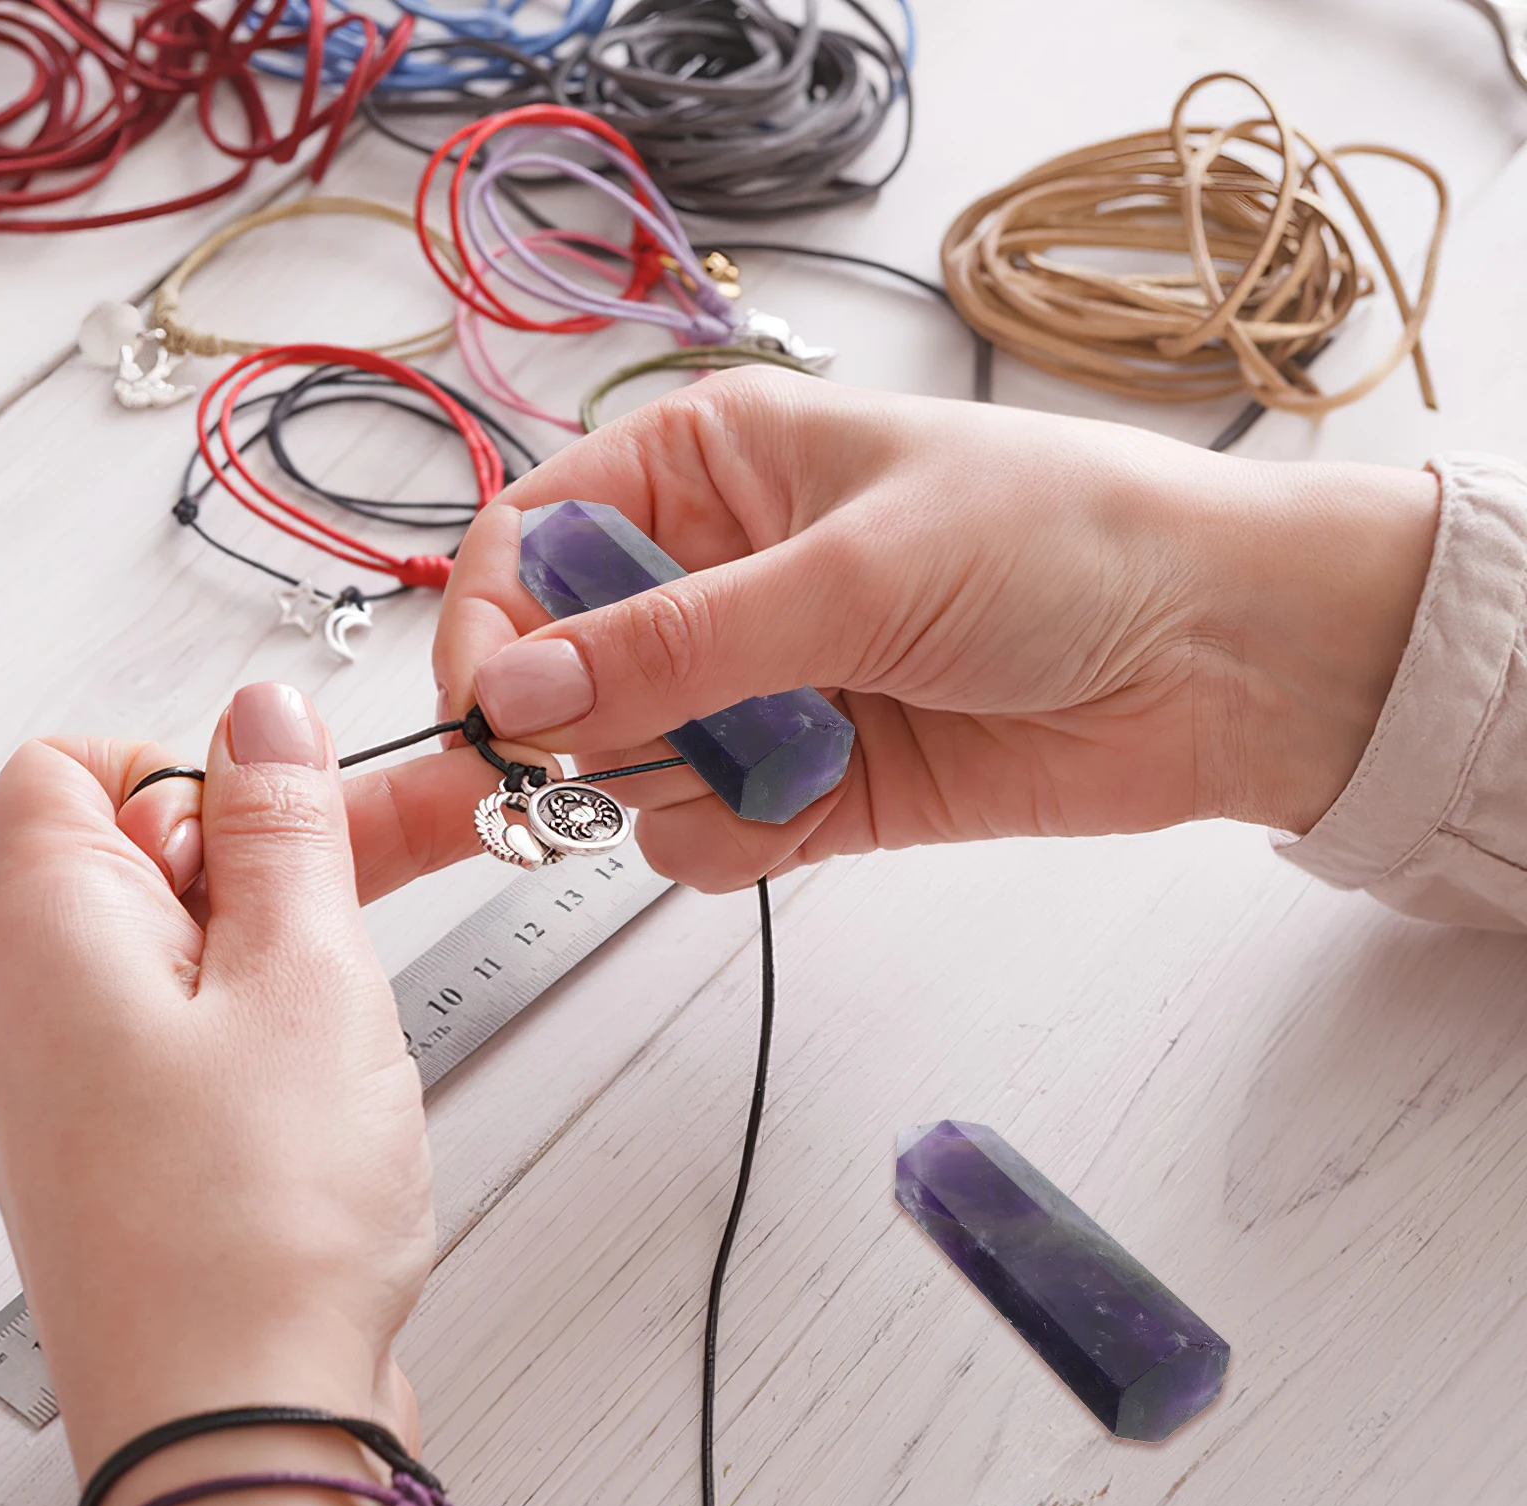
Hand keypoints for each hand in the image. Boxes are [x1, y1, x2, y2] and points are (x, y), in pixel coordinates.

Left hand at [0, 684, 434, 1505]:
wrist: (240, 1424)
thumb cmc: (255, 1226)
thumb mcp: (306, 978)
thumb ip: (283, 828)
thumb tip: (263, 717)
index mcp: (51, 935)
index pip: (81, 766)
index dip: (199, 765)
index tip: (298, 814)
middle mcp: (33, 1004)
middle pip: (145, 856)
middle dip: (268, 855)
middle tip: (367, 897)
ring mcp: (72, 1081)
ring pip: (181, 946)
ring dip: (280, 941)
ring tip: (352, 1010)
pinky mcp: (124, 1142)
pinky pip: (185, 1029)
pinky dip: (263, 1019)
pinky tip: (325, 1075)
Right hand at [388, 368, 1438, 892]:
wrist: (1216, 660)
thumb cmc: (1065, 543)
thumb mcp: (855, 570)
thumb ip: (676, 641)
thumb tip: (514, 690)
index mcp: (714, 468)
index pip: (533, 545)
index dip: (492, 629)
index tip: (489, 715)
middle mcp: (721, 576)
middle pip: (562, 670)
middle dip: (573, 730)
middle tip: (611, 766)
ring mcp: (762, 687)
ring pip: (623, 768)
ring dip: (676, 785)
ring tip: (785, 757)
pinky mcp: (807, 782)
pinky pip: (704, 834)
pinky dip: (736, 838)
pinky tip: (819, 800)